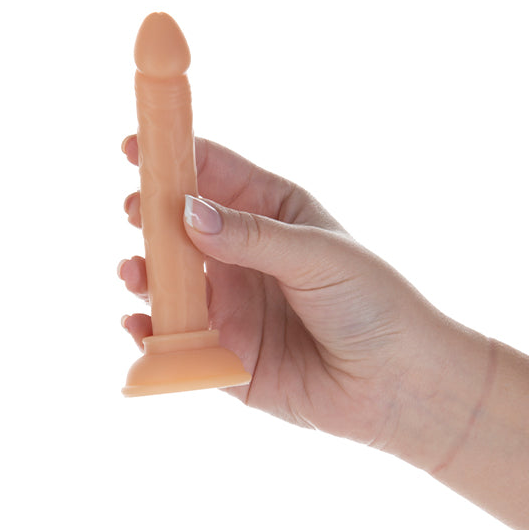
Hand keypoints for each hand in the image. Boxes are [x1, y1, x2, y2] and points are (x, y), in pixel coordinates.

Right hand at [118, 135, 447, 445]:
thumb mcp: (317, 254)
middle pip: (183, 227)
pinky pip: (176, 338)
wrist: (394, 382)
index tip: (136, 147)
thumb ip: (251, 236)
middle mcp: (245, 256)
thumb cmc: (371, 303)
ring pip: (171, 281)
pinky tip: (140, 324)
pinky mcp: (223, 351)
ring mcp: (231, 304)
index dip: (175, 158)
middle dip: (151, 216)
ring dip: (144, 273)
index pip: (216, 175)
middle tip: (135, 212)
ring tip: (134, 271)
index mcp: (273, 215)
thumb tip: (188, 212)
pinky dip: (151, 331)